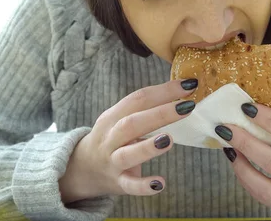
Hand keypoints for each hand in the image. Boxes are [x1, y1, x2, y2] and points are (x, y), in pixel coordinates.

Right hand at [58, 79, 197, 202]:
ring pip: (128, 154)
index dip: (163, 91)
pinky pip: (130, 185)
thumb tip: (182, 93)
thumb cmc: (111, 138)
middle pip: (132, 123)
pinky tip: (160, 183)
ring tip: (168, 139)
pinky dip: (144, 185)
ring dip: (148, 147)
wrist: (83, 169)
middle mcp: (111, 138)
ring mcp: (113, 161)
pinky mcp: (118, 183)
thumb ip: (144, 109)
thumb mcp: (119, 119)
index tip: (188, 85)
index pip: (138, 99)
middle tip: (186, 107)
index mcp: (113, 117)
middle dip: (160, 114)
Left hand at [215, 103, 270, 212]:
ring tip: (228, 147)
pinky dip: (245, 179)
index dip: (268, 121)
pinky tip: (237, 162)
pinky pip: (262, 196)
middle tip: (226, 128)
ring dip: (241, 165)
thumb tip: (253, 114)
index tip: (247, 107)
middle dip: (245, 143)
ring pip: (264, 186)